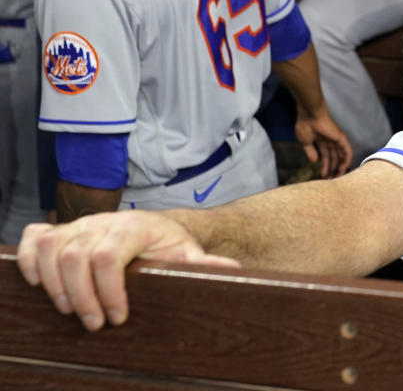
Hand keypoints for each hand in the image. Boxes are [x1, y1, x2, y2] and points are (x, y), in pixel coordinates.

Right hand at [16, 211, 239, 331]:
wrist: (154, 227)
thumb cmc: (168, 244)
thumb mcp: (187, 253)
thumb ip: (203, 264)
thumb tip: (231, 270)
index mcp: (134, 226)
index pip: (109, 256)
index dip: (108, 290)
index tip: (118, 317)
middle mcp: (102, 222)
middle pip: (75, 256)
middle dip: (81, 296)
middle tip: (94, 324)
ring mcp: (78, 225)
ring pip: (50, 248)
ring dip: (54, 283)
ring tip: (70, 310)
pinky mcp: (61, 231)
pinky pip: (33, 238)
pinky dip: (28, 260)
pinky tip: (41, 284)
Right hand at [293, 103, 352, 178]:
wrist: (310, 115)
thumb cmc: (305, 125)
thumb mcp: (305, 142)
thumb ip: (310, 152)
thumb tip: (314, 161)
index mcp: (322, 142)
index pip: (327, 157)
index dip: (325, 167)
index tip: (323, 177)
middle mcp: (331, 141)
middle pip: (335, 159)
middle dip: (333, 170)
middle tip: (331, 181)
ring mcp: (337, 140)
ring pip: (341, 157)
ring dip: (339, 168)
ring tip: (336, 178)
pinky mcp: (341, 138)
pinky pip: (347, 151)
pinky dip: (347, 160)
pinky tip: (344, 169)